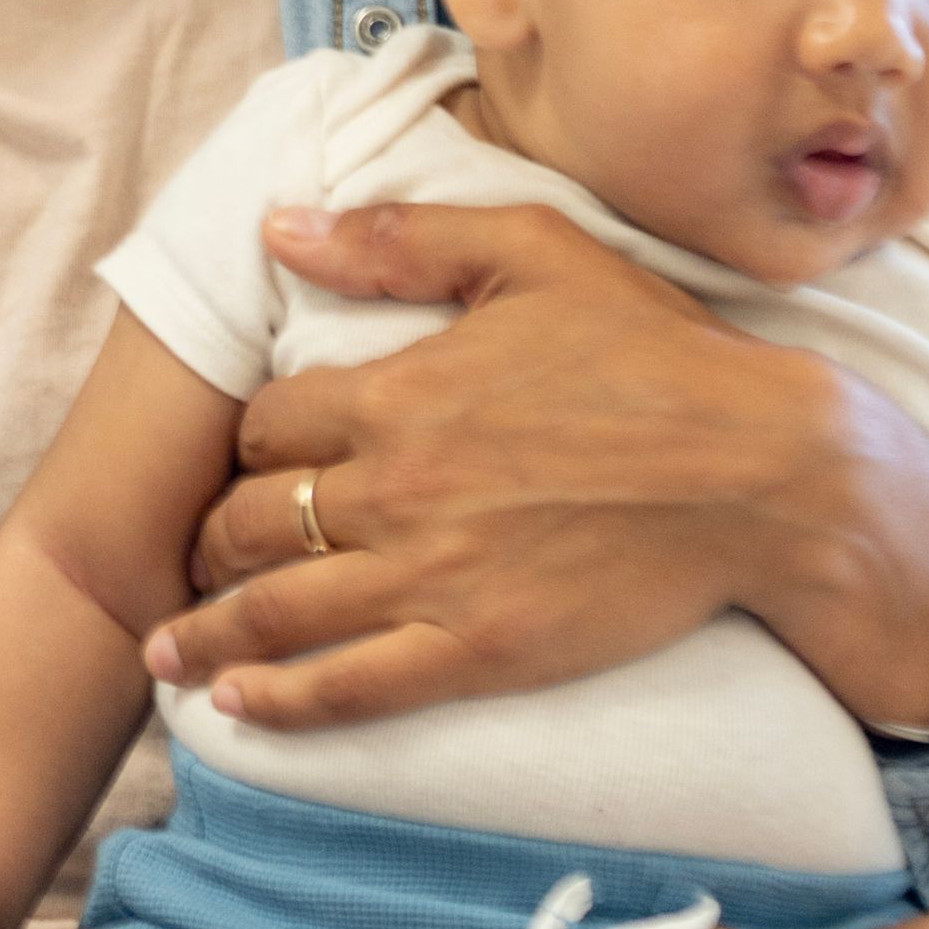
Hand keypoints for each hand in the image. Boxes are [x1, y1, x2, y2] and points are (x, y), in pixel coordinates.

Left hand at [139, 204, 928, 730]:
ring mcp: (433, 577)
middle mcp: (397, 489)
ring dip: (206, 633)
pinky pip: (348, 687)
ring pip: (276, 611)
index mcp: (400, 394)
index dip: (245, 445)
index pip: (266, 425)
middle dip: (210, 542)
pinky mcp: (480, 650)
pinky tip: (236, 706)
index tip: (248, 463)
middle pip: (250, 523)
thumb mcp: (532, 253)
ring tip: (164, 650)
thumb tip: (282, 223)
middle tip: (194, 560)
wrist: (765, 472)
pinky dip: (277, 701)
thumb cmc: (658, 355)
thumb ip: (402, 240)